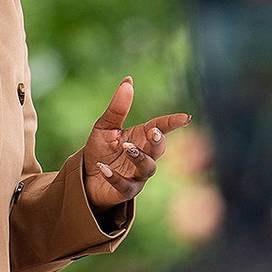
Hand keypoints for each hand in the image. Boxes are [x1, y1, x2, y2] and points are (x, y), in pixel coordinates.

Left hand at [83, 76, 190, 210]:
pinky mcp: (125, 190)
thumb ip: (118, 107)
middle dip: (158, 141)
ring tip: (126, 147)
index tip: (185, 117)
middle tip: (153, 132)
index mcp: (141, 137)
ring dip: (138, 157)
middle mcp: (144, 156)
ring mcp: (137, 175)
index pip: (160, 128)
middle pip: (158, 149)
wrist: (86, 176)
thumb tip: (129, 80)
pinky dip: (115, 177)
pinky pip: (125, 186)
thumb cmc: (101, 149)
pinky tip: (104, 169)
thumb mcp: (105, 126)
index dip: (172, 122)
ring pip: (147, 168)